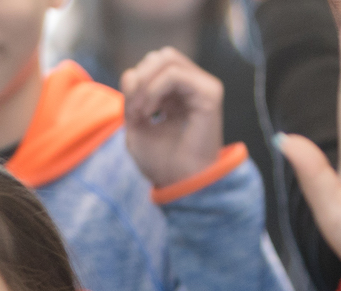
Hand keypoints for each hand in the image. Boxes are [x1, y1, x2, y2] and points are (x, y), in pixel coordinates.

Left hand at [122, 48, 225, 187]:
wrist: (181, 184)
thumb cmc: (162, 161)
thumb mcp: (135, 124)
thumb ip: (131, 96)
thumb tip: (132, 73)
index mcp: (178, 93)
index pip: (152, 65)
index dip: (134, 82)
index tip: (131, 115)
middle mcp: (193, 86)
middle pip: (160, 56)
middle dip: (139, 79)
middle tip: (133, 111)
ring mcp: (203, 87)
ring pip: (167, 58)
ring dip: (145, 84)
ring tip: (141, 112)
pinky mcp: (209, 94)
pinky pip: (174, 74)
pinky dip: (154, 90)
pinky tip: (150, 113)